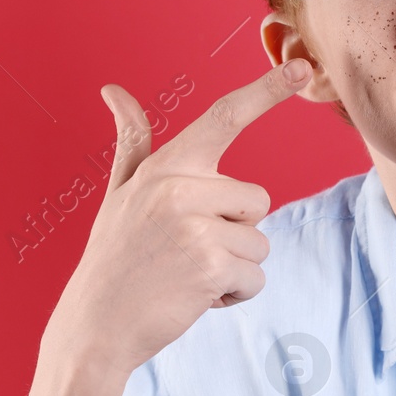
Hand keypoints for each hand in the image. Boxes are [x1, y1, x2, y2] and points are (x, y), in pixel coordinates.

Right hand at [43, 59, 312, 374]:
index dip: (266, 91)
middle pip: (258, 200)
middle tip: (185, 251)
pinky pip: (255, 278)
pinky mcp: (212, 266)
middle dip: (234, 231)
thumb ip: (132, 143)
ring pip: (260, 243)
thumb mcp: (120, 195)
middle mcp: (180, 188)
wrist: (94, 328)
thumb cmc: (115, 258)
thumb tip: (114, 90)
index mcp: (165, 167)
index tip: (302, 67)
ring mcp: (197, 227)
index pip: (224, 117)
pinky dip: (234, 295)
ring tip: (185, 274)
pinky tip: (193, 297)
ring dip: (233, 267)